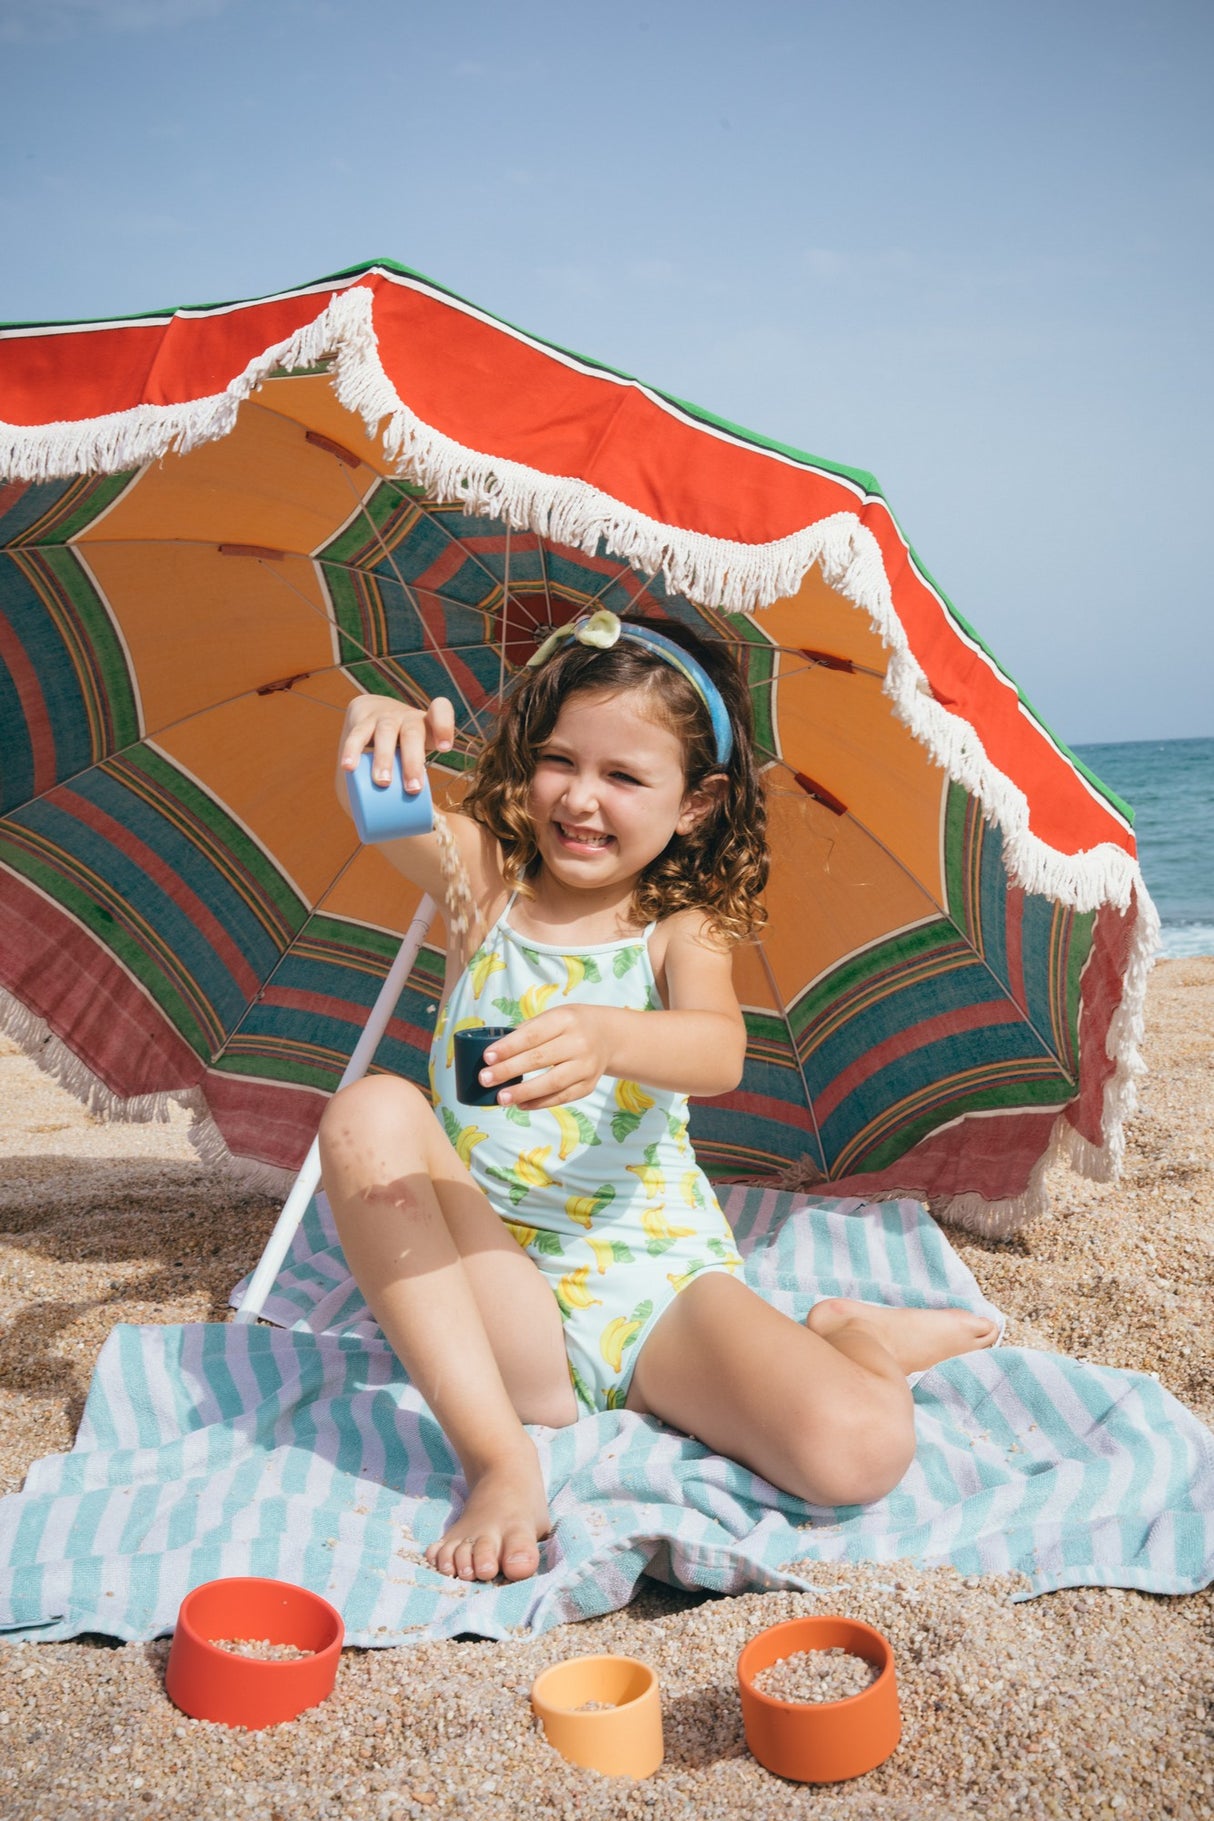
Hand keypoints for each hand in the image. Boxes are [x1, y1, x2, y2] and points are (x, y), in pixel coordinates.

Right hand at [338, 693, 455, 792]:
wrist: (371, 716)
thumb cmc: (401, 746)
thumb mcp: (417, 752)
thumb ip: (423, 778)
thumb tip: (429, 827)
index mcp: (426, 723)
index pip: (440, 710)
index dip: (445, 726)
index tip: (445, 749)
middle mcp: (406, 717)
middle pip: (413, 733)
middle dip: (413, 761)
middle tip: (412, 789)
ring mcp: (384, 717)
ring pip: (385, 733)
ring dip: (384, 758)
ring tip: (382, 783)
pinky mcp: (362, 722)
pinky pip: (357, 735)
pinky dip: (353, 751)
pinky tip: (348, 767)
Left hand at [479, 1005, 613, 1109]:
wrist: (608, 1037)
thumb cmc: (570, 1026)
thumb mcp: (553, 1017)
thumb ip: (527, 1032)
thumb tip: (494, 1055)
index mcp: (566, 1019)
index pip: (533, 1035)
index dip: (509, 1047)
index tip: (487, 1057)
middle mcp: (579, 1042)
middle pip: (539, 1059)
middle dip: (509, 1070)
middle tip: (485, 1079)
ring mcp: (586, 1066)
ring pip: (551, 1082)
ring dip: (523, 1092)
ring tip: (501, 1098)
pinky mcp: (588, 1085)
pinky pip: (561, 1097)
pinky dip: (539, 1103)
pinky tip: (521, 1104)